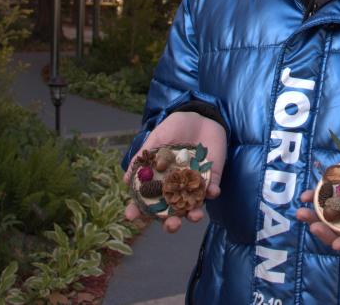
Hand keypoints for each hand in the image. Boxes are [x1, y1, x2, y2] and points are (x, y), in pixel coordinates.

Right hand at [124, 111, 225, 232]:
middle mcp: (176, 188)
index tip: (131, 216)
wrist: (200, 115)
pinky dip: (212, 193)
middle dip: (171, 223)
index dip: (138, 211)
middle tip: (171, 225)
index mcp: (160, 181)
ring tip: (194, 216)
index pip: (147, 201)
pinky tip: (212, 192)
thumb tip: (126, 179)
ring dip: (194, 214)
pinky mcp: (212, 178)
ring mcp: (194, 185)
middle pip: (172, 212)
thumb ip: (143, 158)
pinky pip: (212, 190)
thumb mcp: (156, 139)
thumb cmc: (175, 128)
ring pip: (193, 206)